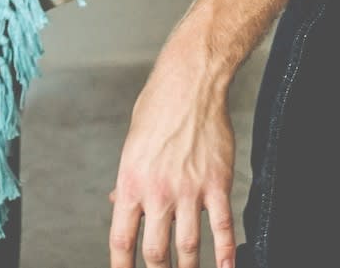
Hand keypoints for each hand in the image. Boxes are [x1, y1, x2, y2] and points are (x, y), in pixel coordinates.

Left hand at [107, 61, 236, 267]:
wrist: (189, 89)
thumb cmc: (156, 112)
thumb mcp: (131, 147)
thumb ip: (125, 181)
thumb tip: (113, 201)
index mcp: (130, 183)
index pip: (121, 236)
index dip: (121, 264)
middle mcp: (158, 193)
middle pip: (155, 251)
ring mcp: (189, 192)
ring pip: (189, 246)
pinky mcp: (217, 186)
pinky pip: (223, 228)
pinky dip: (226, 254)